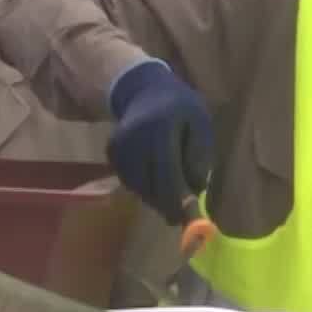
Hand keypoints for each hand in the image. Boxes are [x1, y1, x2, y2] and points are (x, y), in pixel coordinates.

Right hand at [106, 60, 213, 225]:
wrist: (145, 90)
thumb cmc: (181, 109)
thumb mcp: (200, 125)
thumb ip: (200, 157)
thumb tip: (195, 191)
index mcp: (161, 129)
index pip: (168, 174)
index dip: (178, 201)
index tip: (187, 221)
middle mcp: (135, 138)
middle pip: (150, 185)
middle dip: (166, 205)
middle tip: (179, 216)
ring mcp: (120, 145)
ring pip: (138, 187)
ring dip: (155, 196)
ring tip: (170, 189)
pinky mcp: (111, 152)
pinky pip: (129, 181)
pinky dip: (143, 186)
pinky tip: (154, 177)